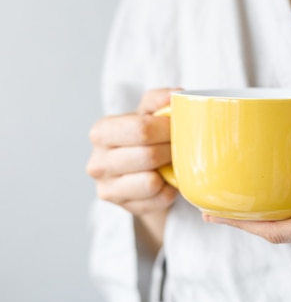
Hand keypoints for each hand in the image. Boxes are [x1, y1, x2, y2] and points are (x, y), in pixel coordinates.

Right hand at [86, 88, 177, 216]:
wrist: (137, 172)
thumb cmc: (144, 138)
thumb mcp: (148, 113)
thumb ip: (159, 99)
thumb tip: (175, 94)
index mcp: (102, 131)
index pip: (141, 129)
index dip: (167, 128)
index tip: (178, 127)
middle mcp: (98, 161)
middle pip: (148, 155)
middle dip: (171, 150)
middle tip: (181, 147)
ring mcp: (106, 188)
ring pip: (150, 182)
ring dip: (169, 172)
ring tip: (172, 164)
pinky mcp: (122, 207)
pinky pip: (156, 201)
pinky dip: (168, 192)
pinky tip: (167, 183)